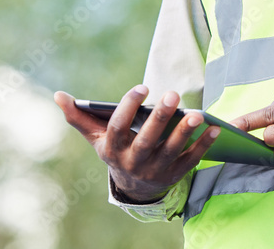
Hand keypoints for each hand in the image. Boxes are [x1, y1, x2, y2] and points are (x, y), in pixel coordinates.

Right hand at [54, 86, 218, 202]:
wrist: (133, 187)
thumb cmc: (116, 149)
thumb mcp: (96, 137)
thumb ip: (79, 117)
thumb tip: (58, 95)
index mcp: (113, 149)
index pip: (118, 128)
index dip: (128, 107)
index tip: (142, 86)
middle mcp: (133, 162)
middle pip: (147, 141)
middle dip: (160, 118)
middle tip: (173, 94)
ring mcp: (155, 170)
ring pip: (171, 152)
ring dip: (185, 133)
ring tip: (197, 114)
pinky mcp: (175, 175)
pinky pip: (191, 160)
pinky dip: (204, 145)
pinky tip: (215, 128)